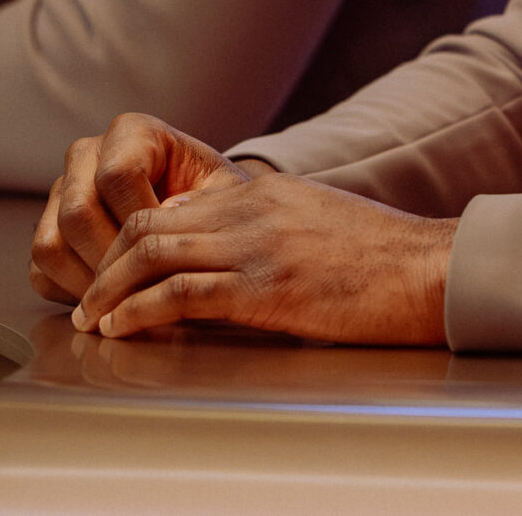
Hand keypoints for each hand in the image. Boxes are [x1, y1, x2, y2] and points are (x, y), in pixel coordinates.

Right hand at [30, 113, 250, 303]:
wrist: (200, 212)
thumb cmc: (216, 201)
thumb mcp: (224, 195)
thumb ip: (202, 206)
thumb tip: (163, 227)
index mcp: (131, 133)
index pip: (116, 176)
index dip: (142, 222)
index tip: (171, 249)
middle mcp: (86, 155)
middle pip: (77, 213)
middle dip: (115, 260)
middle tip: (149, 288)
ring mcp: (60, 192)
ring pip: (51, 244)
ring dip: (90, 283)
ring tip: (130, 300)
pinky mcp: (47, 228)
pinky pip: (41, 269)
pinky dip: (72, 294)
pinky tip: (112, 301)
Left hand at [68, 167, 452, 345]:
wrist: (431, 270)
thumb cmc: (383, 257)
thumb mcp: (317, 221)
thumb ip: (269, 226)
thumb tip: (225, 244)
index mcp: (262, 194)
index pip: (171, 207)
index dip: (128, 240)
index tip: (111, 271)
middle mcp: (251, 211)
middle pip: (149, 226)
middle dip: (107, 264)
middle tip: (89, 299)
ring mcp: (257, 247)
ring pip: (154, 254)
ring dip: (112, 290)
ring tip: (95, 319)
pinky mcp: (268, 288)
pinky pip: (184, 293)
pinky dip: (142, 311)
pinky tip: (126, 328)